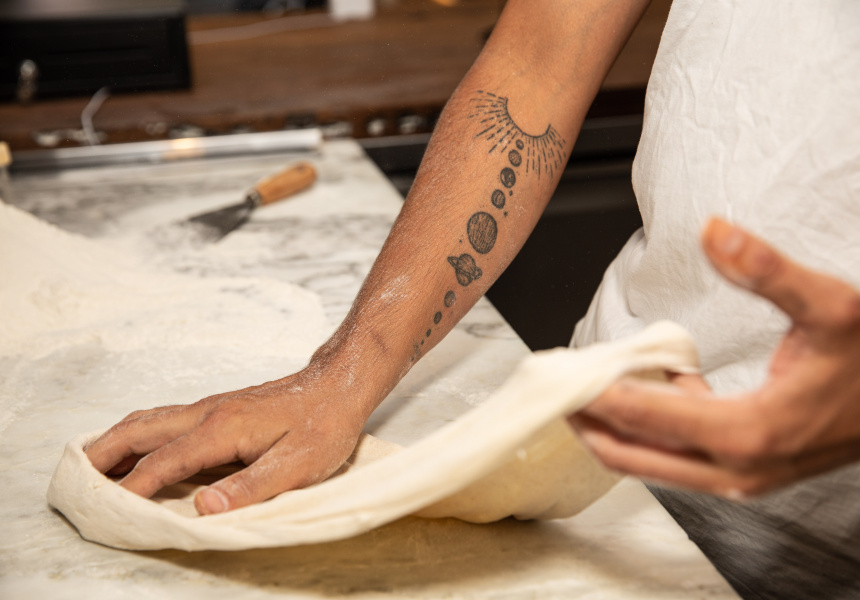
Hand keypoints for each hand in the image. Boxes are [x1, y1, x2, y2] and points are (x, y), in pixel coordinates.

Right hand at [85, 370, 365, 514]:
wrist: (338, 384)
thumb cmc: (323, 424)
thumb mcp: (297, 465)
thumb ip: (251, 488)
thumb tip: (204, 509)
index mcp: (222, 429)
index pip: (164, 463)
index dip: (133, 490)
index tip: (107, 511)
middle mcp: (208, 412)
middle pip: (141, 429)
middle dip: (104, 454)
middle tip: (75, 477)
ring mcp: (212, 406)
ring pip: (150, 419)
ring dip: (116, 440)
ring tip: (92, 463)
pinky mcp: (219, 408)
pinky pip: (166, 418)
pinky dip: (139, 433)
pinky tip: (138, 447)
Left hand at [569, 218, 859, 497]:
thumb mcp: (830, 304)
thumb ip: (767, 270)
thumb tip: (714, 231)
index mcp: (747, 432)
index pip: (644, 416)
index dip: (594, 393)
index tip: (558, 371)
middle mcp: (736, 469)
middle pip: (631, 454)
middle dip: (585, 421)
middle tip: (550, 387)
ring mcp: (739, 478)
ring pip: (649, 464)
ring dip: (610, 429)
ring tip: (582, 385)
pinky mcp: (744, 472)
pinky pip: (675, 458)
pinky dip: (647, 430)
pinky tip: (648, 387)